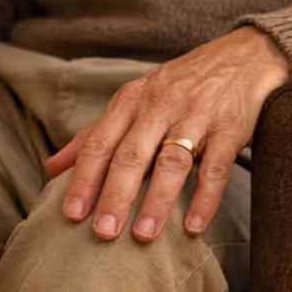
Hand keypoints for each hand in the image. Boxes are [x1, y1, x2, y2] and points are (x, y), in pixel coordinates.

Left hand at [47, 26, 289, 240]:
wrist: (241, 56)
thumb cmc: (175, 87)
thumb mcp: (131, 103)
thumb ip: (93, 136)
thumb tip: (51, 168)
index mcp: (129, 103)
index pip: (99, 144)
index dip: (83, 179)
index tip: (71, 214)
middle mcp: (159, 108)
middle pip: (131, 156)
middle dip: (115, 195)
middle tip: (102, 232)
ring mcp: (196, 116)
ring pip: (171, 162)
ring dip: (156, 201)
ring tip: (143, 235)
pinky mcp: (230, 127)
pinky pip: (216, 167)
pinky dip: (205, 198)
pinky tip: (192, 226)